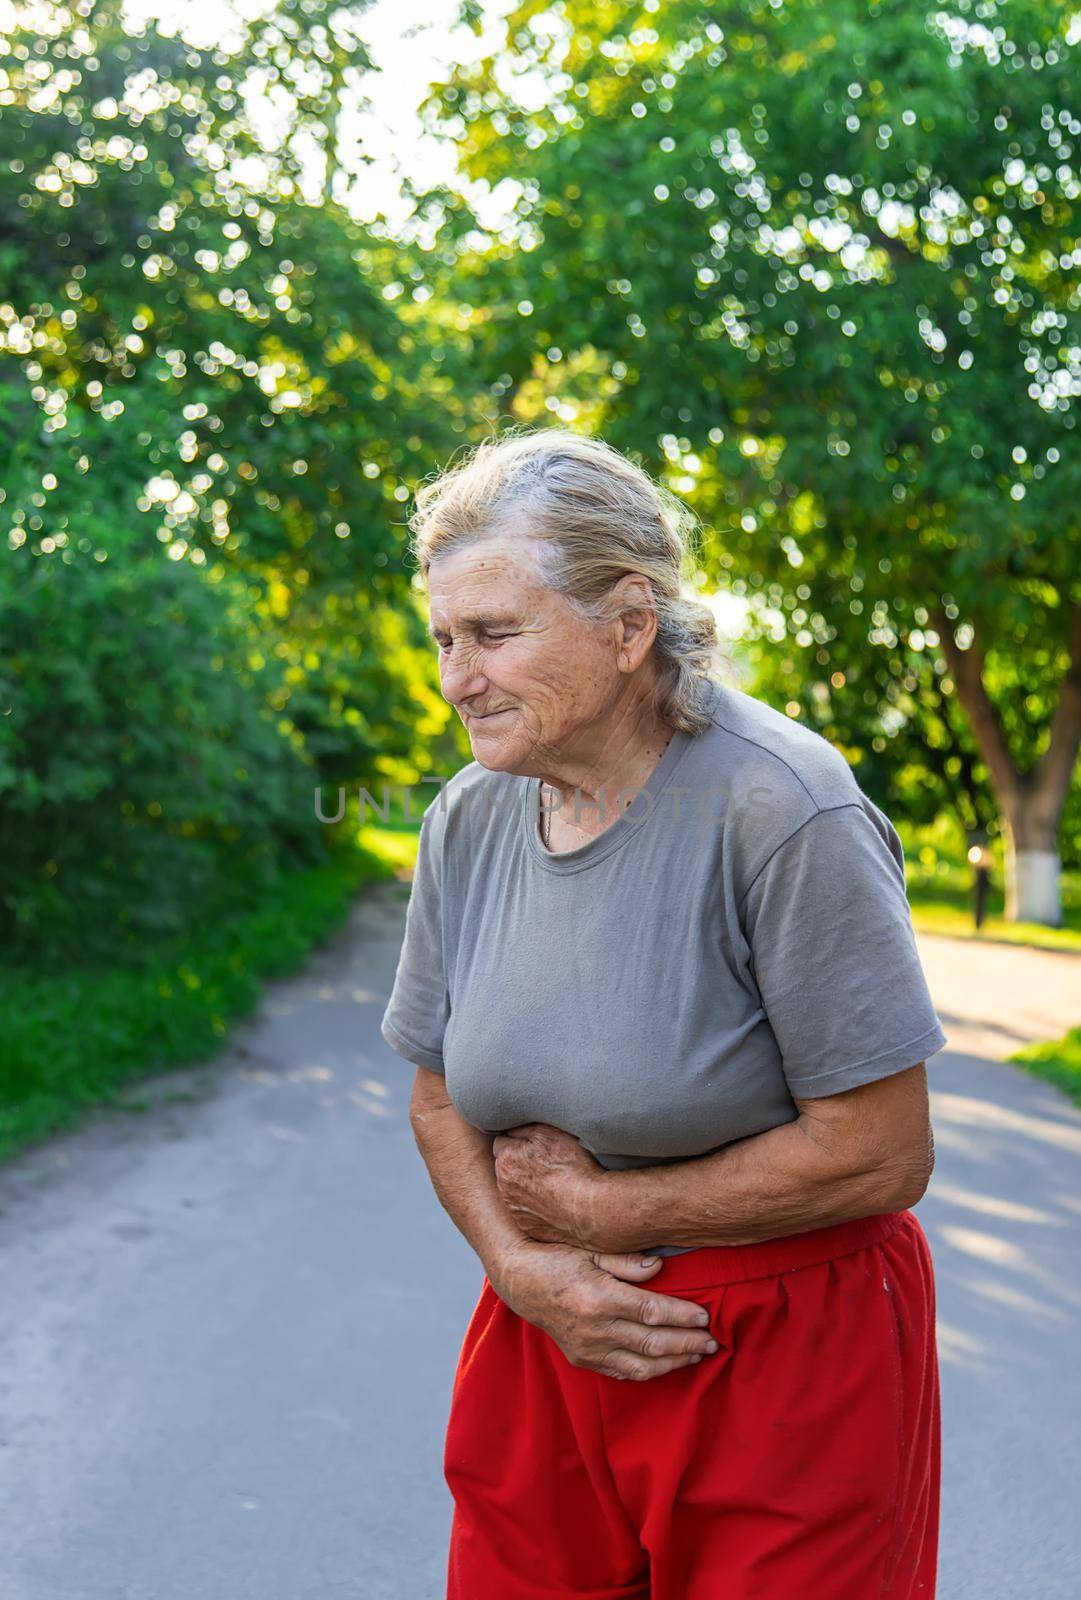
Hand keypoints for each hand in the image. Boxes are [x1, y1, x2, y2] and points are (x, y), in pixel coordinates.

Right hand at [486, 1238, 719, 1380]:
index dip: (682, 1316)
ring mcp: (588, 1349)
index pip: (651, 1312)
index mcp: (599, 1297)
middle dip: (687, 1342)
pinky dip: (649, 1371)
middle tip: (713, 1341)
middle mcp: (595, 1328)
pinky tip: (667, 1363)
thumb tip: (661, 1267)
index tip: (705, 1316)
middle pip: (652, 1342)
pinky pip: (623, 1373)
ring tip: (698, 1355)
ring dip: (674, 1362)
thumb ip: (627, 1261)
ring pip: (641, 1365)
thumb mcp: (591, 1250)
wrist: (521, 1282)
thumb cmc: (559, 1259)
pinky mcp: (584, 1360)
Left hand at [492, 1123, 604, 1247]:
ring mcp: (515, 1210)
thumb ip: (523, 1127)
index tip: (536, 1144)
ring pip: (515, 1191)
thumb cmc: (572, 1167)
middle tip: (546, 1162)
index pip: (502, 1142)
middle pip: (506, 1167)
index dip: (519, 1141)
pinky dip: (536, 1206)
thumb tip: (511, 1129)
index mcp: (506, 1160)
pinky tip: (554, 1201)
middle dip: (519, 1163)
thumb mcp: (549, 1132)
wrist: (590, 1209)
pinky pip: (527, 1211)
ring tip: (553, 1183)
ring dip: (527, 1185)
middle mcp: (504, 1187)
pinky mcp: (528, 1226)